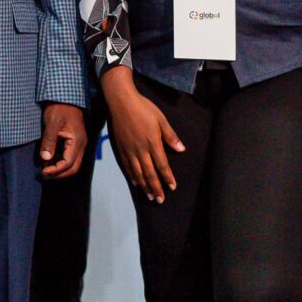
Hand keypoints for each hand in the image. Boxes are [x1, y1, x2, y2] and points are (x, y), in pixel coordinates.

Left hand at [38, 102, 85, 180]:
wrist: (65, 97)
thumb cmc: (59, 107)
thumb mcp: (52, 122)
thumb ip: (49, 140)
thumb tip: (45, 158)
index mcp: (77, 141)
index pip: (68, 163)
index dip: (55, 170)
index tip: (42, 171)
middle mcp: (81, 145)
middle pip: (73, 168)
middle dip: (59, 174)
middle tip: (43, 175)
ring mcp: (79, 144)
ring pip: (73, 164)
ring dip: (60, 170)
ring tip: (45, 169)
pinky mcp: (74, 142)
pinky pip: (70, 158)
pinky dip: (60, 163)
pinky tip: (49, 161)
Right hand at [103, 67, 183, 202]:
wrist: (121, 101)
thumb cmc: (143, 108)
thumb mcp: (161, 119)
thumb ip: (170, 136)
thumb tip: (181, 149)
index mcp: (152, 142)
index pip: (162, 165)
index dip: (167, 177)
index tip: (172, 187)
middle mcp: (140, 149)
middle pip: (149, 173)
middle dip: (156, 187)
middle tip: (160, 200)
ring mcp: (129, 150)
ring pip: (138, 172)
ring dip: (144, 186)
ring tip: (150, 196)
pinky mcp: (121, 148)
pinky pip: (127, 166)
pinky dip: (132, 176)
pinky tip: (136, 183)